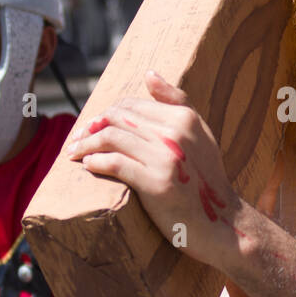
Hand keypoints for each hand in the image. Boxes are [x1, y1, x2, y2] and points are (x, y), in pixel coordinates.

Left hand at [67, 71, 240, 266]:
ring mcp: (167, 157)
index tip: (91, 126)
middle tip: (76, 140)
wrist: (221, 222)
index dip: (107, 113)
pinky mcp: (157, 183)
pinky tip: (88, 165)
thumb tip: (149, 74)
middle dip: (91, 127)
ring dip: (86, 145)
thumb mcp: (200, 134)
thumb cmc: (205, 179)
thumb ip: (176, 102)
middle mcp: (176, 133)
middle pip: (118, 118)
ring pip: (111, 138)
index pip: (131, 104)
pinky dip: (95, 162)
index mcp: (185, 118)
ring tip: (74, 153)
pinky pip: (114, 163)